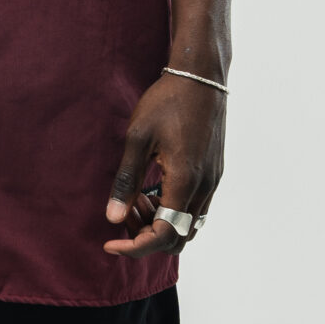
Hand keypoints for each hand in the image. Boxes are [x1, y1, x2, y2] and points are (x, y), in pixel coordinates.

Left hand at [103, 72, 225, 256]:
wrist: (200, 77)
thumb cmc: (166, 102)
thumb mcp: (137, 139)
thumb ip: (126, 181)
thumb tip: (113, 218)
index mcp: (185, 181)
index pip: (163, 236)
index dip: (135, 247)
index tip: (110, 244)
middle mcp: (204, 187)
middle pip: (179, 239)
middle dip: (147, 235)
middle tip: (124, 211)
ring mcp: (213, 181)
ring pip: (188, 225)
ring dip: (159, 222)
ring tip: (135, 197)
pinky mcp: (214, 173)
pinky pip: (194, 208)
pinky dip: (171, 209)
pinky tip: (151, 187)